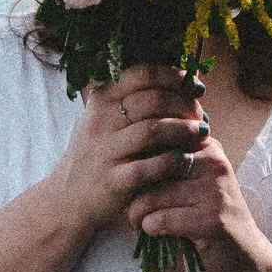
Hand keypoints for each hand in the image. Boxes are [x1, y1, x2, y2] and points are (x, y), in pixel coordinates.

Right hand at [44, 63, 209, 232]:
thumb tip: (178, 82)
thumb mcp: (103, 117)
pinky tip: (186, 159)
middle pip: (153, 100)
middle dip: (185, 104)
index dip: (176, 76)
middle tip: (202, 114)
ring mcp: (106, 150)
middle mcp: (101, 120)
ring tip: (203, 132)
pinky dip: (171, 161)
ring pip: (152, 130)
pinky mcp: (113, 180)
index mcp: (102, 98)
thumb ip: (132, 98)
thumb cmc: (97, 152)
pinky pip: (148, 167)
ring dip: (184, 130)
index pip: (143, 74)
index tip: (196, 86)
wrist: (68, 197)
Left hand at [125, 136, 271, 271]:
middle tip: (129, 203)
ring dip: (137, 212)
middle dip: (133, 187)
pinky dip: (151, 227)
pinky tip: (153, 230)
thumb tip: (129, 145)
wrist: (248, 256)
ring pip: (153, 195)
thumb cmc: (212, 215)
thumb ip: (173, 160)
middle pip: (153, 166)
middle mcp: (213, 162)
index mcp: (208, 146)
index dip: (139, 157)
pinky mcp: (211, 220)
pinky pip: (163, 218)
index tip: (129, 174)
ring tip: (138, 220)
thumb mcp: (198, 178)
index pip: (161, 137)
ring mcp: (214, 191)